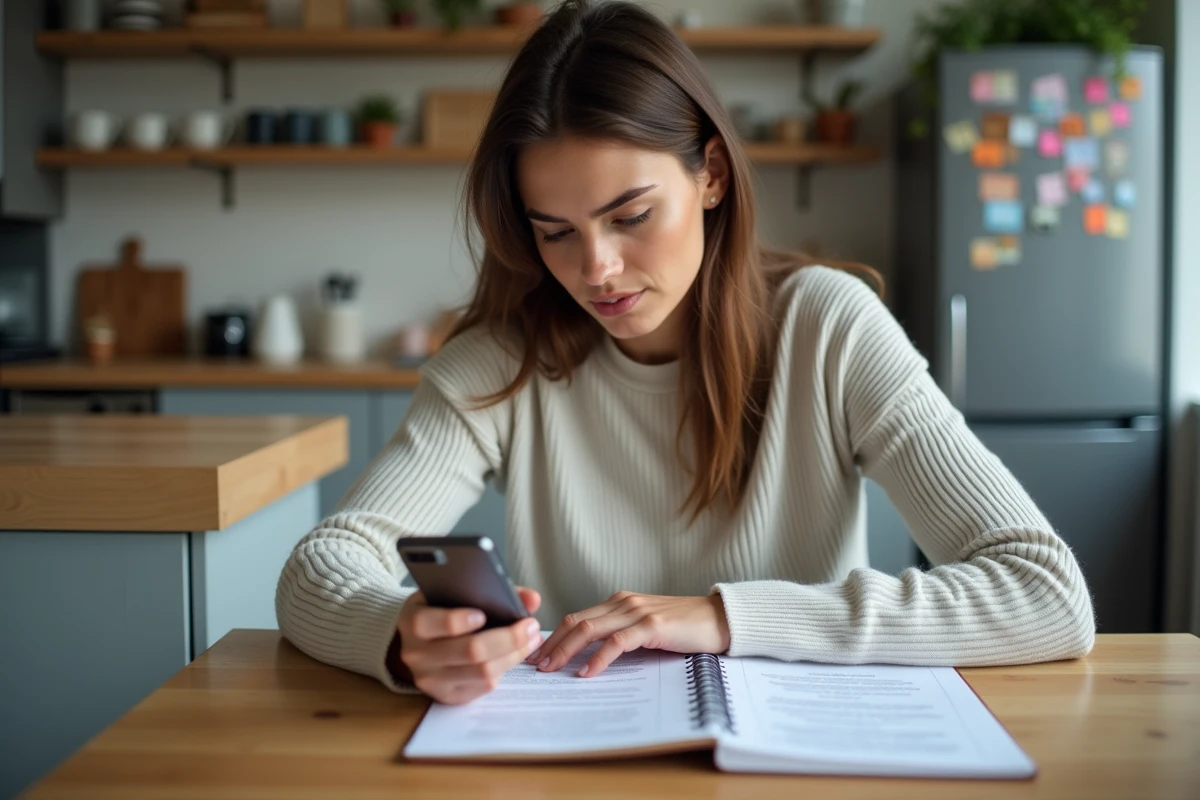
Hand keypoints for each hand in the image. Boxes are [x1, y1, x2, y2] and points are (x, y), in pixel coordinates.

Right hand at [395, 587, 541, 704]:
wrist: (416, 644)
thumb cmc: (439, 612)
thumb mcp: (450, 593)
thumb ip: (489, 590)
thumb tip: (531, 599)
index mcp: (412, 622)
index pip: (432, 623)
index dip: (459, 620)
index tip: (483, 614)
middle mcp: (417, 655)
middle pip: (470, 651)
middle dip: (507, 638)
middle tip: (530, 625)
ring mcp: (431, 680)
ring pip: (482, 672)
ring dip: (514, 655)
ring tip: (531, 638)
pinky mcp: (447, 697)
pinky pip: (484, 686)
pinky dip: (505, 668)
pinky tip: (516, 653)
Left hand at [528, 591, 729, 678]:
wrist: (718, 619)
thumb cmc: (683, 628)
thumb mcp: (644, 628)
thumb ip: (619, 634)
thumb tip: (587, 656)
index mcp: (618, 602)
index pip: (576, 618)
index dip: (553, 636)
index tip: (535, 655)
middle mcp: (623, 603)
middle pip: (576, 622)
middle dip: (551, 644)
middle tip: (533, 665)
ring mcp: (637, 612)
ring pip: (590, 629)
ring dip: (566, 651)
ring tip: (551, 670)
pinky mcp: (652, 626)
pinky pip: (617, 643)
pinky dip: (598, 658)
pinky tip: (586, 672)